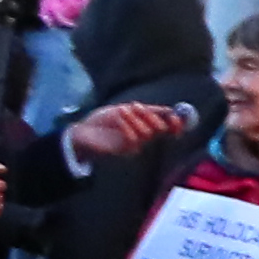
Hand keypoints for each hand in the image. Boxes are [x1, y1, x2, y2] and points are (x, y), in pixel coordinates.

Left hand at [71, 99, 192, 160]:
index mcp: (146, 127)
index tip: (175, 115)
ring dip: (136, 118)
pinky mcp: (123, 151)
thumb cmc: (102, 122)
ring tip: (123, 110)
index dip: (176, 123)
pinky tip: (119, 117)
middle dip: (151, 116)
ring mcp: (133, 146)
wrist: (81, 132)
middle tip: (138, 106)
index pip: (169, 129)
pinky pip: (133, 138)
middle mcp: (143, 138)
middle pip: (160, 130)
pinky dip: (128, 125)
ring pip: (147, 133)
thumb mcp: (126, 110)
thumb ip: (147, 111)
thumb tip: (169, 109)